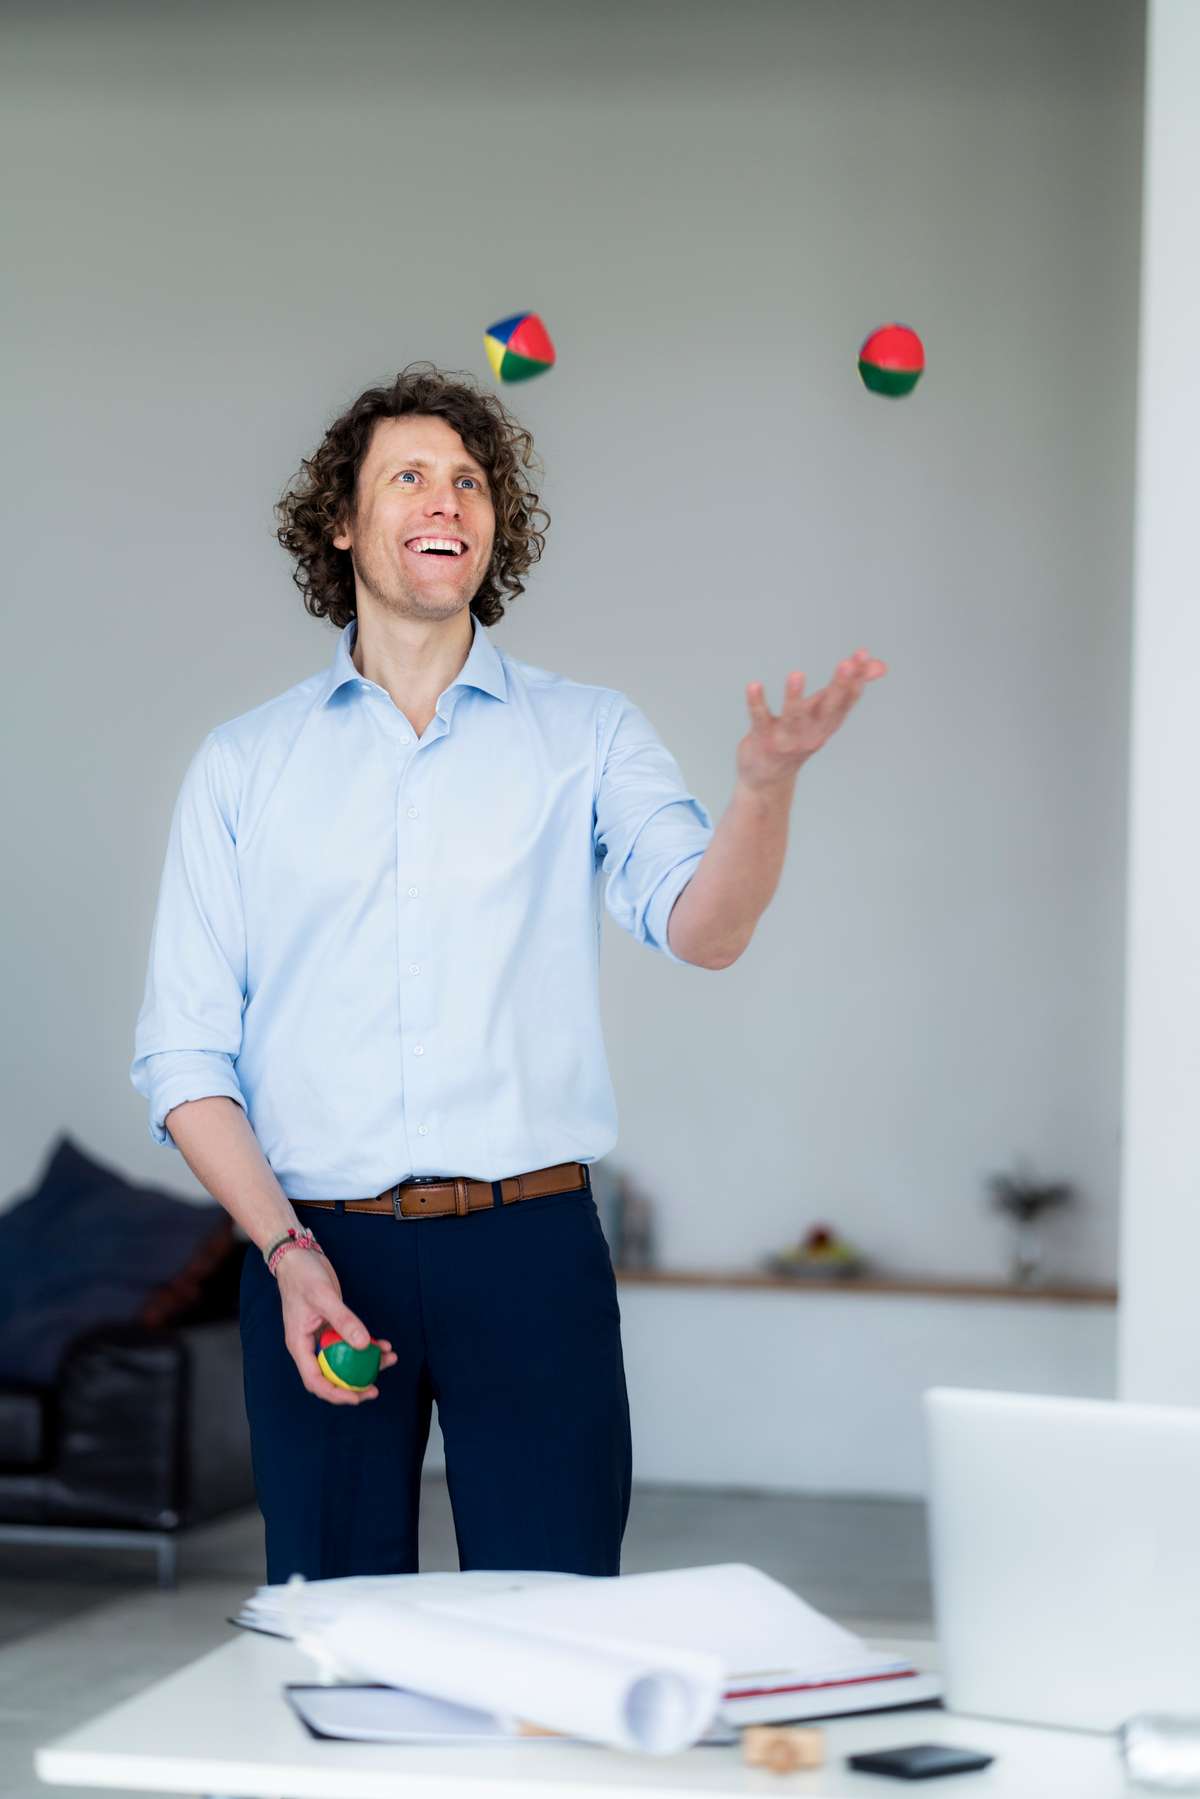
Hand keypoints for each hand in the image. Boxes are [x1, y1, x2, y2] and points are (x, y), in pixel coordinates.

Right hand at [274, 1249, 397, 1405]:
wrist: (299, 1257)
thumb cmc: (303, 1276)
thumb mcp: (324, 1297)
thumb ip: (343, 1321)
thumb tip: (362, 1345)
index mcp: (300, 1345)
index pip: (315, 1380)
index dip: (335, 1393)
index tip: (357, 1397)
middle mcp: (310, 1346)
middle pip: (330, 1376)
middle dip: (352, 1385)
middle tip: (374, 1389)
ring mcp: (321, 1337)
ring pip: (343, 1360)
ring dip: (365, 1363)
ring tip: (388, 1359)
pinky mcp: (332, 1326)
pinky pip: (349, 1342)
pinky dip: (366, 1345)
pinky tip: (383, 1344)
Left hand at [737, 649, 886, 792]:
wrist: (768, 779)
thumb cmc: (798, 737)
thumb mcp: (823, 712)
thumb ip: (846, 688)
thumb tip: (880, 665)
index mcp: (828, 725)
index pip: (847, 701)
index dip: (856, 678)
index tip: (863, 655)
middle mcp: (812, 733)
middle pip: (829, 709)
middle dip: (839, 686)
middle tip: (847, 663)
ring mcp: (787, 739)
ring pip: (793, 717)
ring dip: (794, 696)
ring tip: (796, 674)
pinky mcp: (762, 741)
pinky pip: (760, 719)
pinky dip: (757, 703)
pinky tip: (754, 686)